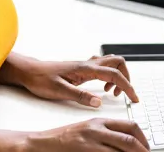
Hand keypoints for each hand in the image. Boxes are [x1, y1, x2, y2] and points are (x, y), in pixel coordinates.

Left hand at [19, 55, 139, 107]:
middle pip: (118, 63)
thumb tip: (98, 102)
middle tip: (124, 94)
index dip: (127, 86)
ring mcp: (86, 65)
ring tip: (111, 92)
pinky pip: (103, 67)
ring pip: (112, 63)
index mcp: (85, 69)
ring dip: (118, 76)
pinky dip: (109, 76)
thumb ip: (80, 96)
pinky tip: (102, 88)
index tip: (133, 98)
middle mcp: (88, 64)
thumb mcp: (59, 91)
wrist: (29, 72)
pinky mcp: (82, 69)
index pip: (114, 75)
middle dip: (126, 77)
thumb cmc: (41, 79)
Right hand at [25, 118, 149, 151]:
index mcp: (100, 121)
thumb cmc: (64, 138)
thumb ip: (106, 133)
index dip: (143, 138)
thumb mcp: (88, 130)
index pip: (130, 126)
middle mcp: (97, 129)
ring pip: (121, 150)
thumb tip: (127, 143)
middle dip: (143, 150)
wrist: (42, 143)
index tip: (147, 147)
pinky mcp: (85, 151)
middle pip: (129, 139)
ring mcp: (91, 142)